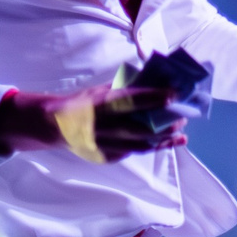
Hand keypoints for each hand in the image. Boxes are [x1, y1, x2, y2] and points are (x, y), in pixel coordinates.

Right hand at [0, 84, 180, 161]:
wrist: (53, 126)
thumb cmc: (82, 104)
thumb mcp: (99, 91)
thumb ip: (123, 88)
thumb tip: (152, 80)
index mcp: (101, 105)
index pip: (132, 100)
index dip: (155, 97)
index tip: (174, 94)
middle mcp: (103, 126)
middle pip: (141, 127)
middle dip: (165, 124)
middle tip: (183, 117)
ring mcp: (104, 145)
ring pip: (141, 145)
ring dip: (163, 140)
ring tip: (180, 134)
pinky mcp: (106, 157)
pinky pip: (132, 152)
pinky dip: (150, 147)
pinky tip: (165, 142)